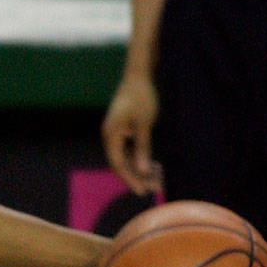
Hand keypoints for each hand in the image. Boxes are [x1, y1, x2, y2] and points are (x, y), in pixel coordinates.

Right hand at [102, 72, 162, 194]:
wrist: (138, 76)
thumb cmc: (141, 97)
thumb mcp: (144, 124)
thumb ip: (142, 148)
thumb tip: (142, 170)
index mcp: (111, 136)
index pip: (118, 164)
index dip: (130, 178)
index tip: (143, 190)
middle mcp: (110, 137)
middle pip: (121, 163)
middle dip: (136, 176)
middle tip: (152, 188)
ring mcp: (115, 134)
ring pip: (126, 158)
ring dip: (139, 169)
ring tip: (156, 179)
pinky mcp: (122, 131)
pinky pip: (129, 150)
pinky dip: (140, 158)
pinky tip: (152, 165)